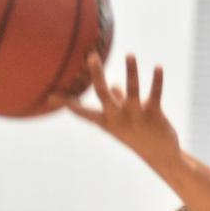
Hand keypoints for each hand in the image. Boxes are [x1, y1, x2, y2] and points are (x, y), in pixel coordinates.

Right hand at [65, 54, 179, 169]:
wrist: (160, 156)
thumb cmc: (138, 136)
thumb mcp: (122, 122)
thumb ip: (117, 101)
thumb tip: (114, 84)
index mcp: (106, 121)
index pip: (82, 111)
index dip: (66, 103)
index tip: (49, 95)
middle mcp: (118, 117)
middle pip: (103, 94)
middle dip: (96, 74)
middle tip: (92, 56)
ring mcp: (136, 115)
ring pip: (132, 90)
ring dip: (131, 71)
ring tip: (130, 54)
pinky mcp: (154, 114)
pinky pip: (155, 93)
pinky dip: (157, 80)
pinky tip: (158, 67)